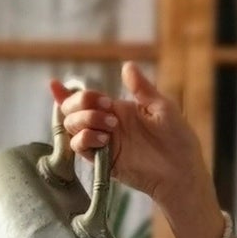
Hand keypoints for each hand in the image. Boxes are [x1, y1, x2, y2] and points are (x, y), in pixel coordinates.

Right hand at [46, 61, 206, 211]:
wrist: (182, 172)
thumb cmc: (178, 140)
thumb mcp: (163, 108)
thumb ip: (142, 88)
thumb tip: (126, 65)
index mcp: (117, 110)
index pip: (86, 99)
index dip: (67, 92)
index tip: (55, 84)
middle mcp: (106, 125)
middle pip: (72, 111)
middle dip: (80, 102)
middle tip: (106, 106)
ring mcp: (104, 144)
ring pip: (73, 128)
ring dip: (86, 120)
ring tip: (111, 125)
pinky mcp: (104, 161)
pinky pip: (80, 148)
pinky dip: (86, 139)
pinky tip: (105, 138)